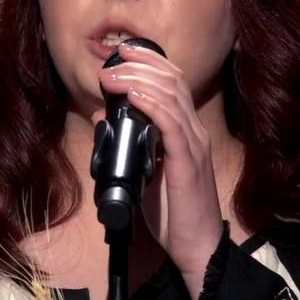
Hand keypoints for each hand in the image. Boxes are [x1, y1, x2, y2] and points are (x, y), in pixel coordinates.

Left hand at [91, 42, 224, 299]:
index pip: (173, 83)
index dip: (150, 62)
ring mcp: (194, 144)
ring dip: (138, 80)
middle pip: (172, 81)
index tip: (122, 53)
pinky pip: (171, 123)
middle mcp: (194, 131)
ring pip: (171, 96)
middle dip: (140, 64)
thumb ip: (129, 144)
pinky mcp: (188, 161)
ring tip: (113, 76)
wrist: (196, 246)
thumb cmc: (172, 212)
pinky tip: (134, 96)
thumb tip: (104, 118)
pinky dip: (151, 104)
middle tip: (112, 61)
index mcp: (186, 130)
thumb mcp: (145, 171)